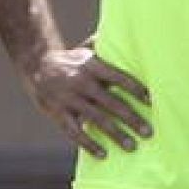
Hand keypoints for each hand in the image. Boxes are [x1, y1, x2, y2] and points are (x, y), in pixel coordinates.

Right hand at [27, 46, 151, 157]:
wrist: (36, 67)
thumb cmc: (71, 60)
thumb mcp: (87, 50)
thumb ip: (107, 46)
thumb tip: (132, 34)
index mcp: (92, 65)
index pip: (118, 77)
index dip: (136, 89)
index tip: (152, 101)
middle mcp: (81, 81)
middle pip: (111, 102)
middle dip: (131, 118)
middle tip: (148, 132)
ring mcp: (68, 98)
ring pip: (96, 119)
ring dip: (116, 134)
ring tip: (132, 146)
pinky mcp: (57, 113)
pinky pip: (74, 132)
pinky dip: (89, 144)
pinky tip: (103, 154)